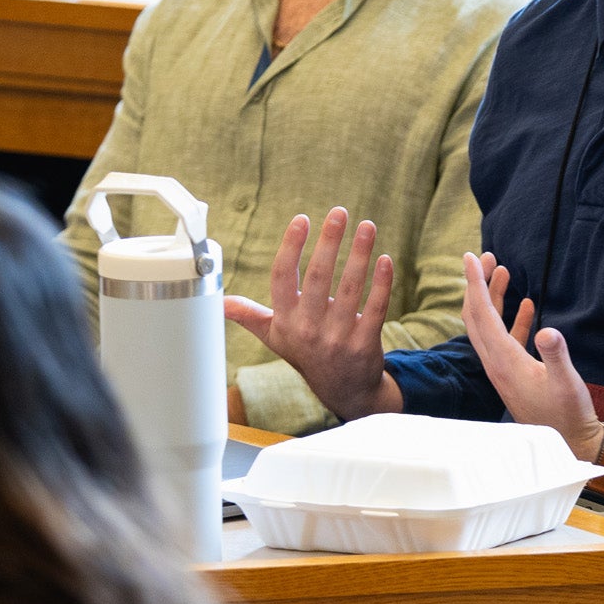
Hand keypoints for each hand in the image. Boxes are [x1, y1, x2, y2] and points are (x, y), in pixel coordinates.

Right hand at [221, 209, 402, 421]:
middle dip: (329, 241)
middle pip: (317, 277)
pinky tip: (385, 259)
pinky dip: (381, 283)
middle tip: (339, 212)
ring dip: (360, 254)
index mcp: (285, 320)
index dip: (291, 246)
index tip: (302, 218)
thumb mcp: (275, 336)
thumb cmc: (307, 353)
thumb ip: (249, 315)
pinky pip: (375, 308)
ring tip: (367, 226)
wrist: (343, 390)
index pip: (282, 277)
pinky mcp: (365, 343)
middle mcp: (309, 329)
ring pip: (349, 288)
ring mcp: (338, 338)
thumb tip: (218, 302)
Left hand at [459, 252, 602, 464]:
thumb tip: (548, 330)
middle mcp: (496, 363)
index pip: (482, 315)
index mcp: (504, 362)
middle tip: (483, 256)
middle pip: (476, 317)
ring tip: (503, 270)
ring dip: (492, 298)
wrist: (568, 444)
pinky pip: (506, 338)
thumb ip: (557, 356)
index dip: (475, 284)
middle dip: (477, 284)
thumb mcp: (567, 382)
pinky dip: (511, 318)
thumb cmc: (568, 414)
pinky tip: (527, 304)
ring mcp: (504, 369)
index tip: (470, 257)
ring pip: (489, 326)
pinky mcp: (514, 374)